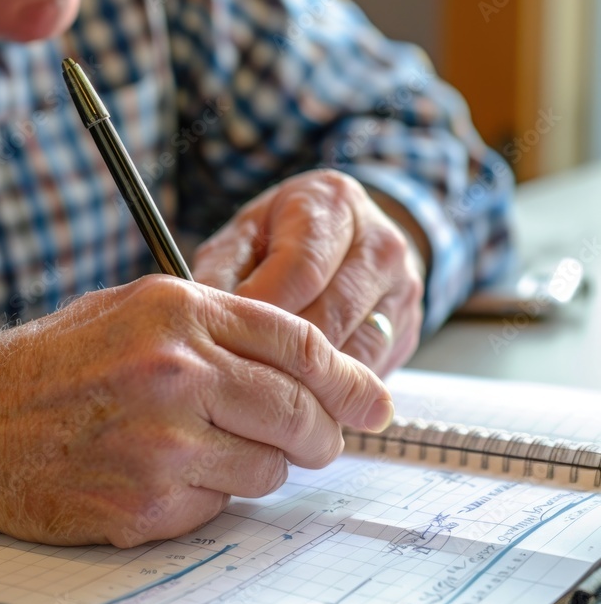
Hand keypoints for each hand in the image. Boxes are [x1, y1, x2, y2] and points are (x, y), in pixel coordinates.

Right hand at [0, 276, 393, 562]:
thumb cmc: (46, 368)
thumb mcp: (129, 312)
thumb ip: (213, 327)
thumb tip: (297, 361)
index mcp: (175, 310)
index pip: (298, 342)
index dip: (347, 375)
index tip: (371, 397)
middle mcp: (175, 370)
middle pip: (297, 409)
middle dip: (321, 432)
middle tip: (323, 441)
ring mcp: (163, 440)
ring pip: (267, 466)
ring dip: (259, 466)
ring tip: (215, 452)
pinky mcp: (148, 500)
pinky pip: (218, 505)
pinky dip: (209, 496)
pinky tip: (166, 475)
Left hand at [193, 169, 424, 376]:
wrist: (347, 239)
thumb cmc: (282, 238)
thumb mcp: (244, 236)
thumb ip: (221, 271)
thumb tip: (197, 319)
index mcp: (333, 205)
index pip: (301, 270)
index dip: (259, 312)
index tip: (224, 338)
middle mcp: (380, 245)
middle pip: (330, 318)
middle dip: (278, 354)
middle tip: (235, 377)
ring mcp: (402, 290)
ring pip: (354, 355)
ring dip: (306, 383)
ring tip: (261, 396)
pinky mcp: (406, 331)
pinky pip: (368, 375)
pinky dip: (331, 394)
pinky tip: (296, 399)